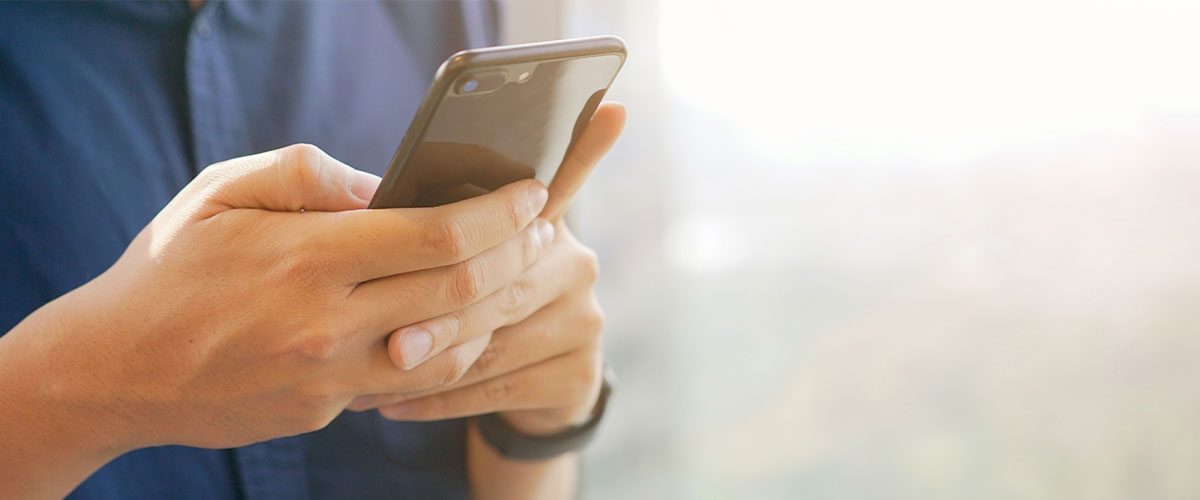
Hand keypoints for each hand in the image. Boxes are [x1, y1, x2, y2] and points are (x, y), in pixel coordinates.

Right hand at [2, 143, 552, 450]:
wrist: (115, 368)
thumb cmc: (169, 268)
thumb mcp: (223, 192)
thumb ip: (309, 175)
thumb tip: (387, 188)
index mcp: (306, 258)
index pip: (436, 235)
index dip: (498, 214)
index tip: (531, 194)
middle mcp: (328, 324)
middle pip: (460, 292)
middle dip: (517, 256)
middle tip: (542, 230)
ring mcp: (330, 377)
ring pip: (452, 348)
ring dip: (498, 307)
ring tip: (516, 271)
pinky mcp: (327, 410)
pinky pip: (414, 382)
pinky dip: (453, 351)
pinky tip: (463, 321)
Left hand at [351, 102, 626, 433]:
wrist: (514, 395)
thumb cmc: (456, 309)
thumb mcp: (446, 263)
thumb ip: (426, 226)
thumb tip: (370, 197)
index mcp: (542, 222)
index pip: (562, 179)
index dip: (587, 148)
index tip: (611, 108)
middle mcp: (574, 262)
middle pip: (501, 282)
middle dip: (439, 312)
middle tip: (386, 339)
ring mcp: (584, 318)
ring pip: (494, 339)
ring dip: (430, 362)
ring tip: (372, 377)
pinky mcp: (579, 373)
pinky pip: (496, 386)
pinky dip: (438, 398)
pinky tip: (395, 403)